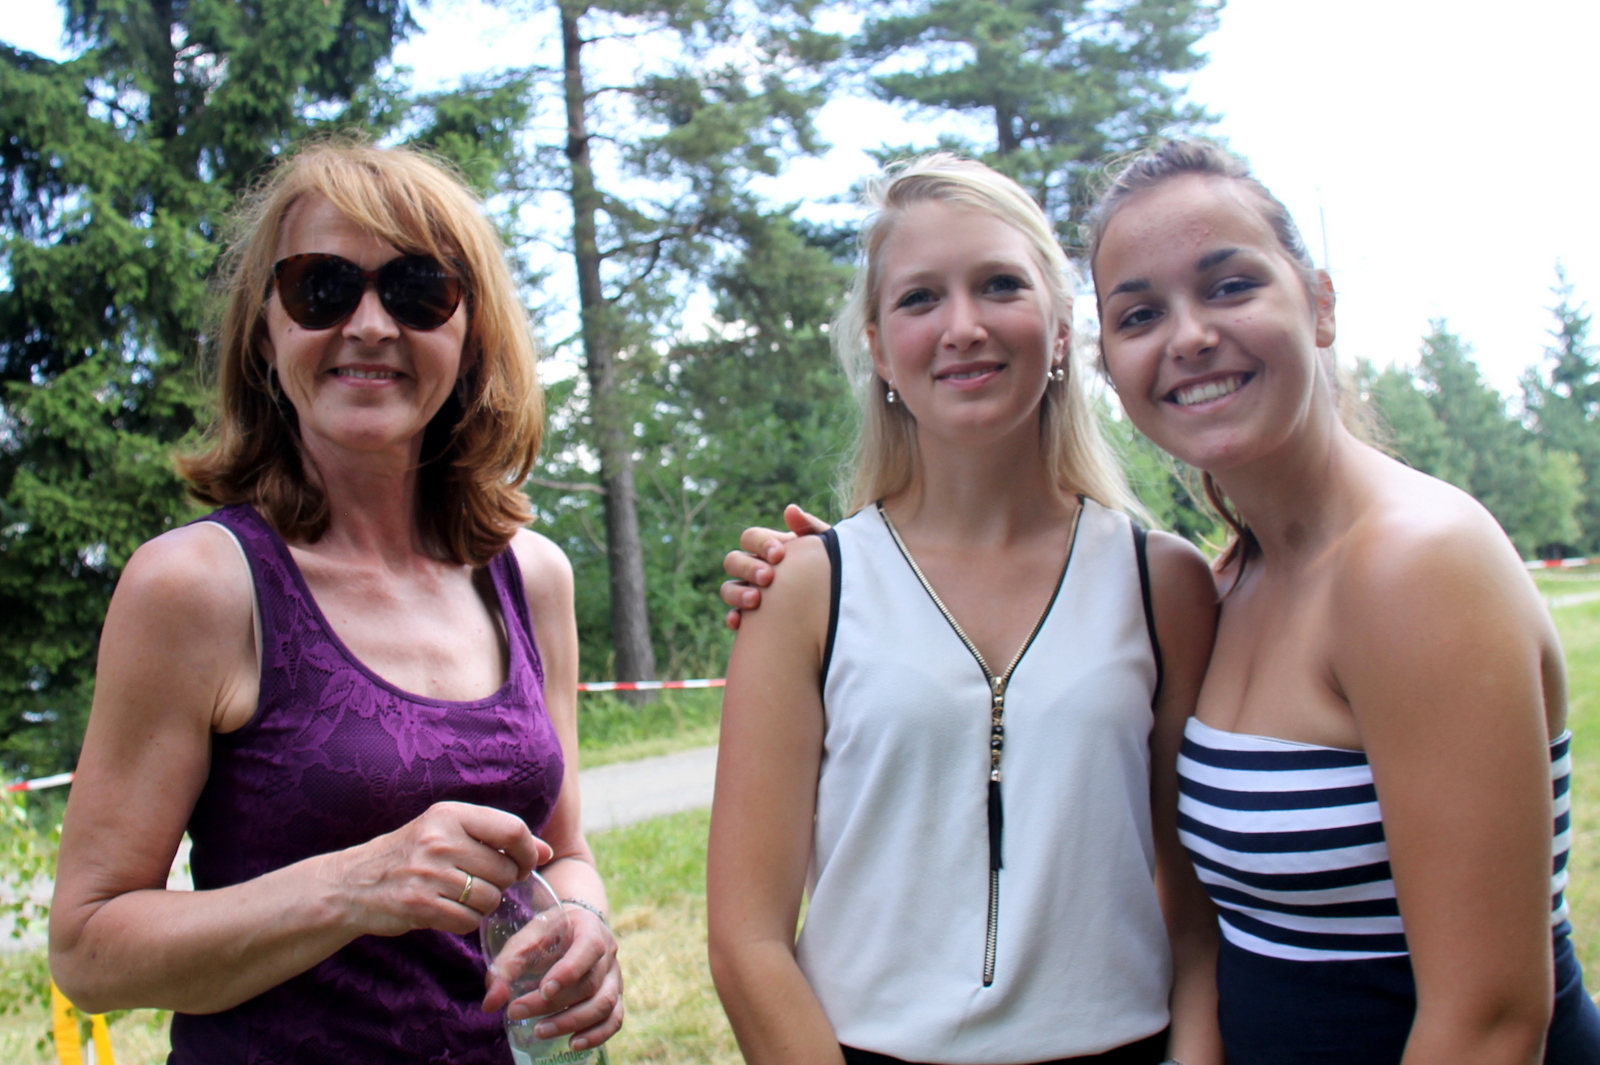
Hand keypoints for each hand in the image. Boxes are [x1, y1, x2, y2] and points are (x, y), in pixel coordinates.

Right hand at [335, 802, 552, 937]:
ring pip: (490, 899)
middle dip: (501, 884)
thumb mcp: (449, 830)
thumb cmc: (411, 854)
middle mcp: (440, 840)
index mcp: (450, 814)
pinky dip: (464, 922)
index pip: (512, 830)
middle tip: (480, 883)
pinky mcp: (420, 906)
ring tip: (460, 896)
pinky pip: (468, 921)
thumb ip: (497, 837)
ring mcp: (429, 874)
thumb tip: (548, 850)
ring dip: (483, 905)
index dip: (528, 852)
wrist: (354, 883)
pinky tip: (447, 911)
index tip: (525, 864)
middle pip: (504, 871)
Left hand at [485, 905, 622, 1052]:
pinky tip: (573, 1044)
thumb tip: (491, 1003)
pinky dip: (597, 1034)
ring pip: (604, 1004)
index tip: (544, 989)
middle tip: (518, 1012)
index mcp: (590, 928)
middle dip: (554, 1003)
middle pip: (590, 983)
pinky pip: (614, 1019)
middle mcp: (609, 953)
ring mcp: (615, 976)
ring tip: (540, 1031)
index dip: (570, 971)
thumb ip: (507, 966)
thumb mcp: (526, 938)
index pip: (589, 949)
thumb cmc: (549, 933)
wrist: (577, 927)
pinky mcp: (615, 996)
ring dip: (573, 1022)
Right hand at [719, 504, 831, 628]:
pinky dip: (733, 618)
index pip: (751, 537)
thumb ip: (810, 528)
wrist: (839, 607)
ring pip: (727, 588)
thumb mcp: (826, 550)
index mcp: (769, 548)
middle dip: (748, 567)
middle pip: (733, 560)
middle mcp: (754, 568)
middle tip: (768, 577)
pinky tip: (740, 623)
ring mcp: (750, 593)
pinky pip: (732, 617)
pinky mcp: (750, 620)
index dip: (761, 543)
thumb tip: (790, 510)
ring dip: (737, 592)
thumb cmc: (831, 572)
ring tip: (756, 600)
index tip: (779, 555)